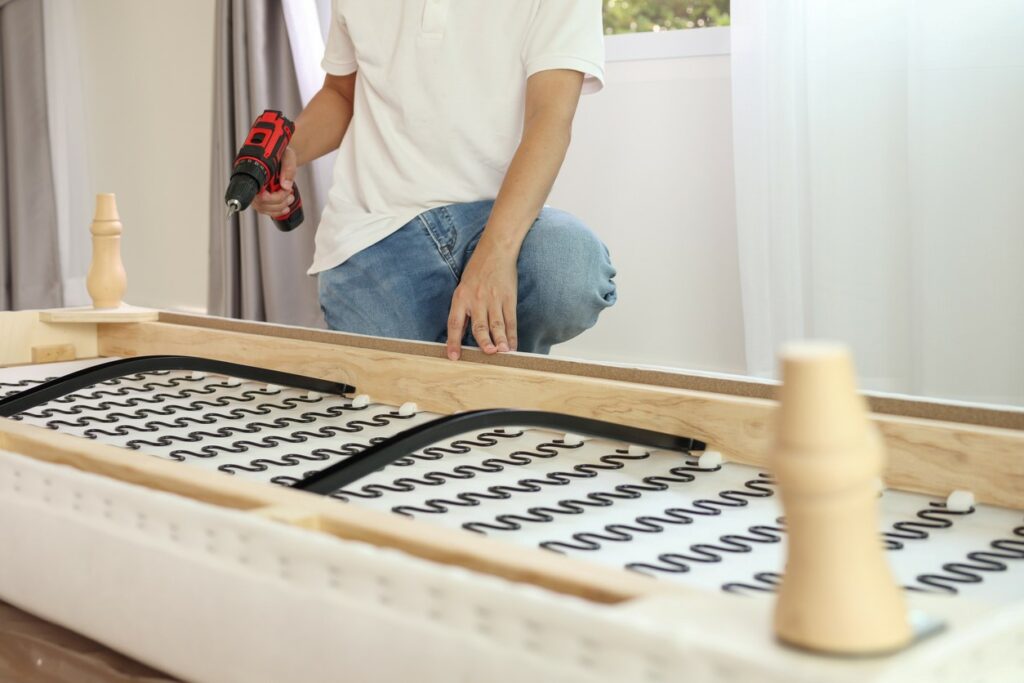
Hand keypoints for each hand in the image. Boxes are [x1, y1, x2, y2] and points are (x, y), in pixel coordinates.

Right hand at [251, 146, 297, 217]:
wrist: (281, 155)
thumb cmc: (281, 154)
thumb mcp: (288, 156)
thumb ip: (288, 168)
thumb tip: (285, 185)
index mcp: (256, 173)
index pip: (259, 193)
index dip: (274, 196)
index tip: (285, 190)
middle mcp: (253, 183)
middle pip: (261, 203)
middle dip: (279, 202)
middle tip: (290, 194)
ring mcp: (255, 192)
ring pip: (263, 208)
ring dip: (279, 207)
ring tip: (290, 198)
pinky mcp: (260, 198)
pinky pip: (265, 210)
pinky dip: (276, 211)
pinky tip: (285, 208)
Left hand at [447, 241, 518, 359]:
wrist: (495, 251)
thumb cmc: (477, 271)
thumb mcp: (463, 287)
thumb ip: (463, 309)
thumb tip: (461, 334)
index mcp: (461, 298)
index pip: (455, 323)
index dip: (453, 341)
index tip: (453, 357)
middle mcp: (476, 300)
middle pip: (479, 325)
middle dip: (483, 341)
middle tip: (487, 353)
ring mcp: (494, 299)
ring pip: (496, 324)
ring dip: (500, 339)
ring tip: (502, 352)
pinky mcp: (508, 298)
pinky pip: (510, 319)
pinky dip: (512, 334)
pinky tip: (513, 345)